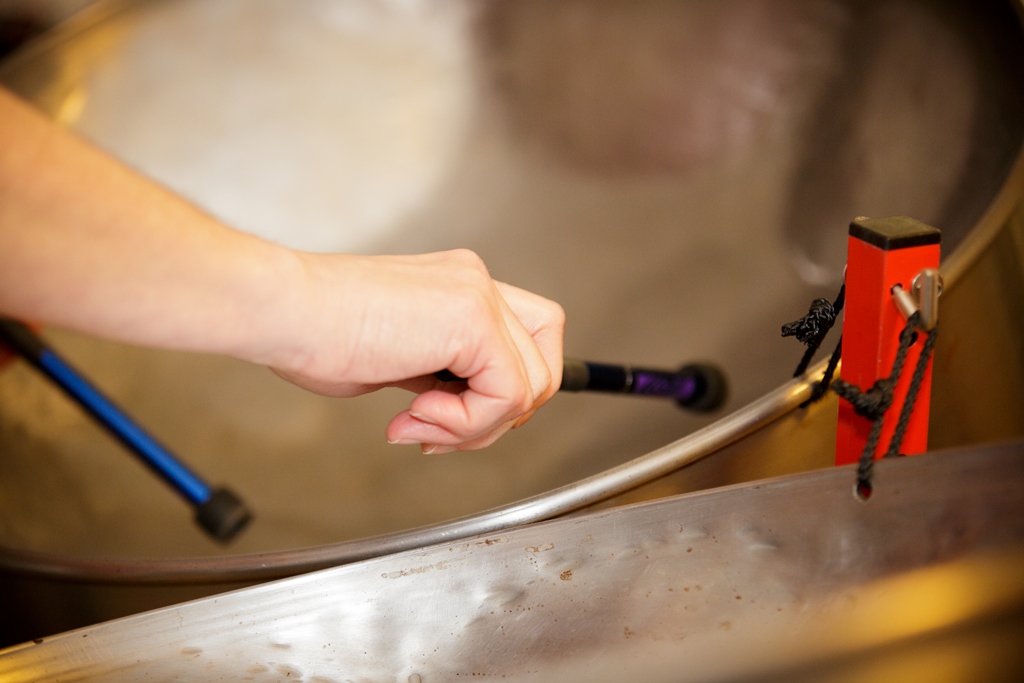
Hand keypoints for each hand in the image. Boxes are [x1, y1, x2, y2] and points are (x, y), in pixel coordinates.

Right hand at [272, 249, 563, 452]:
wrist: (284, 311)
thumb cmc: (315, 333)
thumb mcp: (397, 359)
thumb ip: (439, 377)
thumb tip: (458, 411)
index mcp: (460, 288)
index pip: (528, 341)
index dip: (506, 394)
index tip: (453, 420)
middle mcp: (477, 283)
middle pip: (546, 362)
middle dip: (502, 416)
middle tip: (443, 431)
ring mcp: (478, 295)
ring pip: (533, 385)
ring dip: (476, 426)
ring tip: (418, 423)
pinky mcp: (472, 318)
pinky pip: (507, 394)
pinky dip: (468, 423)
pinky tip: (416, 414)